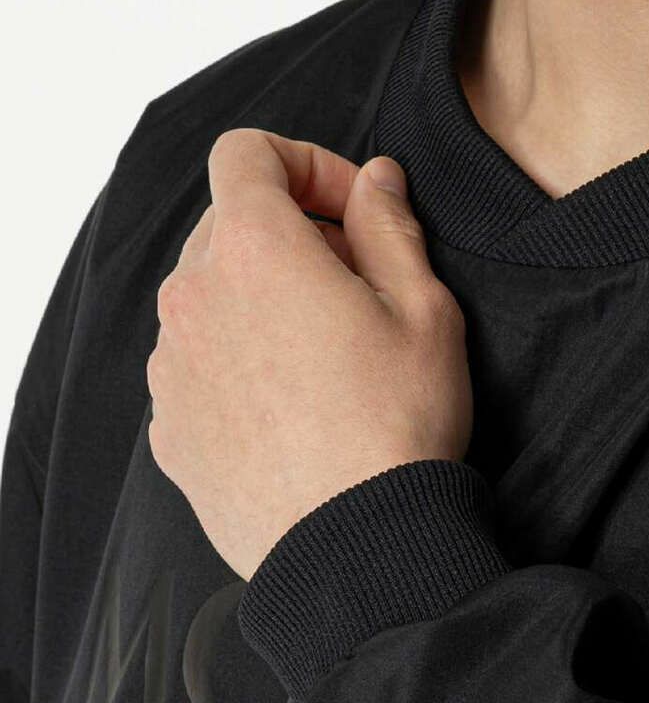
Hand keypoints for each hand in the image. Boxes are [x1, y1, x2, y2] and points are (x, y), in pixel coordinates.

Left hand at [146, 128, 472, 581]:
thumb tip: (377, 179)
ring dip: (264, 292)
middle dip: (294, 229)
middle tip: (358, 278)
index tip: (354, 211)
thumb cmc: (398, 423)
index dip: (308, 164)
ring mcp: (172, 365)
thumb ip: (390, 224)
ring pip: (211, 291)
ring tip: (328, 346)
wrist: (354, 549)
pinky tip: (295, 399)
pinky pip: (198, 359)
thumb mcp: (424, 307)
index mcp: (255, 250)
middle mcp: (194, 298)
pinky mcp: (171, 425)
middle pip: (230, 221)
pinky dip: (239, 354)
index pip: (247, 153)